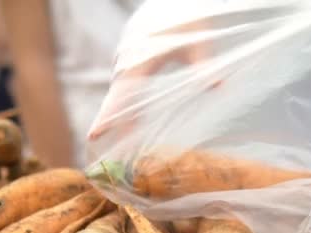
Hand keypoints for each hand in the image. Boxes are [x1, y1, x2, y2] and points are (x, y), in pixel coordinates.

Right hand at [87, 18, 219, 140]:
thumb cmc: (188, 16)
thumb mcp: (199, 41)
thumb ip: (204, 66)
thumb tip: (216, 87)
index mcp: (140, 57)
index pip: (121, 94)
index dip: (109, 116)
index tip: (94, 134)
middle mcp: (128, 57)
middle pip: (115, 94)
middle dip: (110, 118)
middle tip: (99, 139)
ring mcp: (127, 52)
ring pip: (120, 85)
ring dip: (119, 107)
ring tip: (123, 131)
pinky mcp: (131, 49)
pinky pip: (125, 76)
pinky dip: (126, 93)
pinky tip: (132, 108)